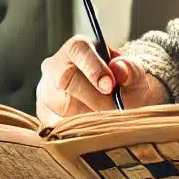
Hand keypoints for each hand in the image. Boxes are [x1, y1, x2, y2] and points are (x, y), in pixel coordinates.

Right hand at [36, 37, 168, 125]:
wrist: (116, 103)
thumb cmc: (124, 85)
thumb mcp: (135, 74)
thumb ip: (131, 68)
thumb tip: (119, 69)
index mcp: (77, 48)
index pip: (78, 51)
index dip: (93, 68)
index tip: (110, 86)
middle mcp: (56, 66)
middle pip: (66, 79)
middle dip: (94, 98)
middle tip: (115, 111)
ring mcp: (46, 90)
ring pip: (60, 105)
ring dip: (87, 117)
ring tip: (107, 120)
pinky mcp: (44, 113)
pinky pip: (56, 125)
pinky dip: (77, 131)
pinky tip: (93, 130)